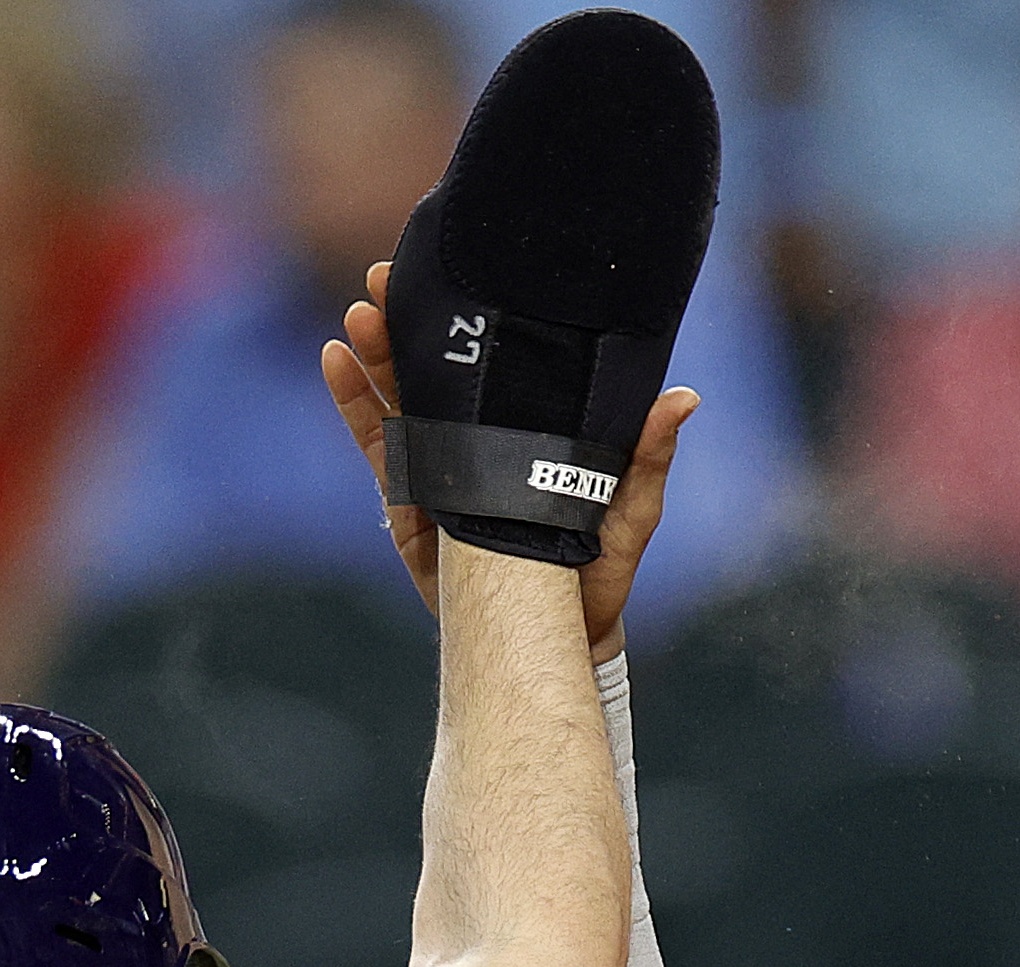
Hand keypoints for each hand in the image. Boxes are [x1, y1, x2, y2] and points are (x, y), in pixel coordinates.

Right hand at [321, 260, 697, 663]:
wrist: (562, 641)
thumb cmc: (600, 574)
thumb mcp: (631, 511)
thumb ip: (647, 456)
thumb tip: (683, 398)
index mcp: (528, 432)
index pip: (493, 366)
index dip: (469, 321)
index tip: (453, 273)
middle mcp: (482, 444)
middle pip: (438, 374)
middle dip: (408, 324)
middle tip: (386, 277)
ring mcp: (444, 472)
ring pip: (402, 403)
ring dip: (376, 358)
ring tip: (358, 316)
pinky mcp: (413, 508)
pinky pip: (381, 452)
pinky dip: (357, 408)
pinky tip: (336, 363)